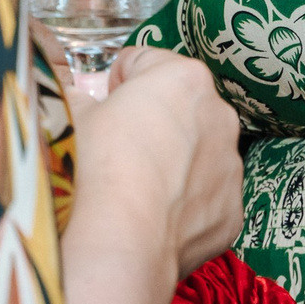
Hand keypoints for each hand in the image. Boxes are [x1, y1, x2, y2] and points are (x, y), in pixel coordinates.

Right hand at [60, 47, 244, 303]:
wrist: (120, 242)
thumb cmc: (96, 169)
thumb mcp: (72, 115)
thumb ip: (79, 96)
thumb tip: (76, 97)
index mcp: (184, 78)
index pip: (144, 61)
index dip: (116, 82)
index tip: (103, 104)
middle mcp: (219, 114)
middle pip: (179, 106)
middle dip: (152, 121)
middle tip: (116, 149)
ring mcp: (230, 165)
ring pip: (197, 152)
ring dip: (173, 162)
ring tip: (135, 188)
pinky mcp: (232, 210)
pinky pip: (206, 197)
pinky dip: (185, 204)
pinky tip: (154, 217)